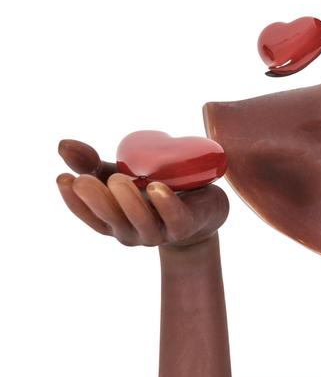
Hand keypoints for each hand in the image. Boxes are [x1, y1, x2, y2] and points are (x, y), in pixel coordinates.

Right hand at [57, 139, 228, 247]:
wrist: (203, 208)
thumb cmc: (153, 190)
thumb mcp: (120, 174)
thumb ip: (92, 163)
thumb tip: (61, 144)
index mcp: (112, 221)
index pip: (88, 215)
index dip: (73, 200)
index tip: (62, 178)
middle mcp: (132, 231)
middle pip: (112, 221)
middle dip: (97, 201)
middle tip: (85, 179)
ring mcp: (160, 232)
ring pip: (141, 222)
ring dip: (129, 202)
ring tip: (118, 179)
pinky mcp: (186, 225)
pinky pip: (175, 218)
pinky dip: (166, 204)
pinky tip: (157, 188)